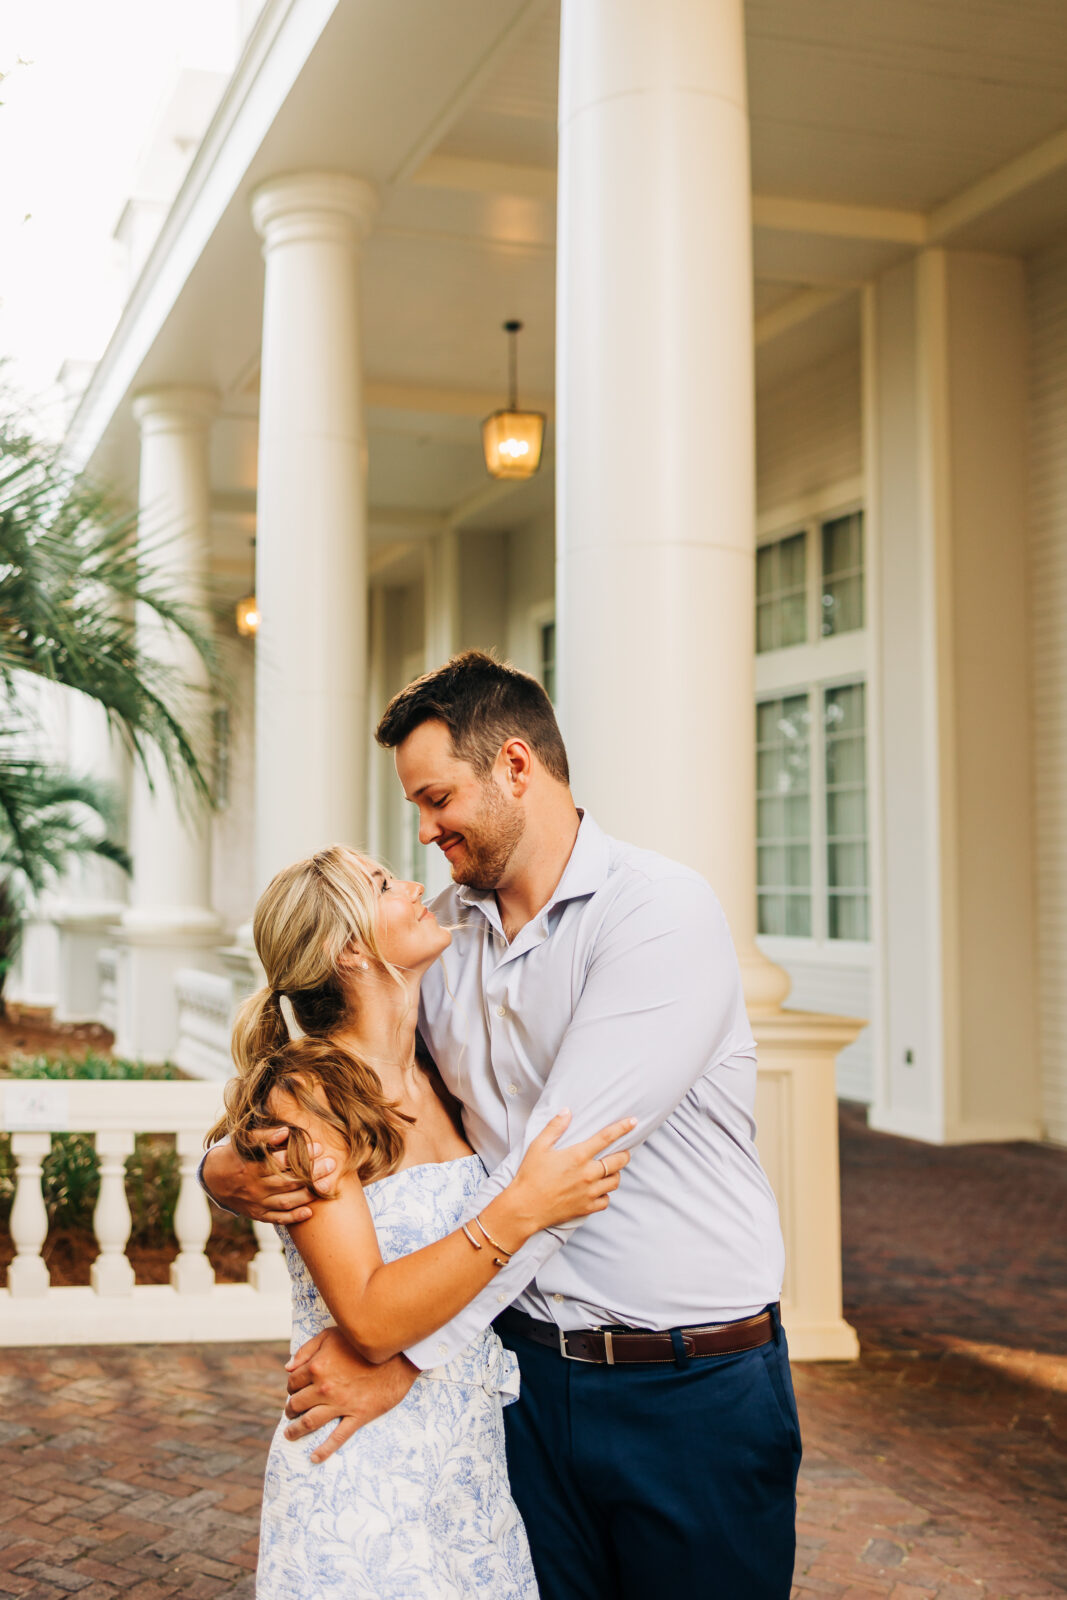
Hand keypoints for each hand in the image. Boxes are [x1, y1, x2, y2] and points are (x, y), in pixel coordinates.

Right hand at [202, 1128, 336, 1223]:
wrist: (214, 1179)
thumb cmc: (235, 1155)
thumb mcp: (244, 1142)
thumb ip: (264, 1136)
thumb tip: (286, 1132)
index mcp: (252, 1167)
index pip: (281, 1162)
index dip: (301, 1155)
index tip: (319, 1147)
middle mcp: (255, 1187)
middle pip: (288, 1182)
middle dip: (312, 1174)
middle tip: (331, 1164)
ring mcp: (257, 1203)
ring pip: (285, 1201)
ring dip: (308, 1194)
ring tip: (327, 1184)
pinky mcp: (257, 1214)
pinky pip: (277, 1218)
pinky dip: (293, 1217)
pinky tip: (310, 1212)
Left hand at [283, 1327, 418, 1462]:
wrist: (397, 1353)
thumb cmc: (361, 1342)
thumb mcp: (331, 1335)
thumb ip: (306, 1350)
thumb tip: (287, 1367)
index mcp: (317, 1367)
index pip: (293, 1382)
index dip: (291, 1387)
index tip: (294, 1390)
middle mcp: (324, 1388)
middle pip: (297, 1403)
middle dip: (290, 1409)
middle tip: (291, 1412)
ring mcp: (341, 1404)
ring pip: (310, 1422)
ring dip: (296, 1430)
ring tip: (290, 1434)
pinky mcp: (358, 1415)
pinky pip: (338, 1437)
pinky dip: (324, 1450)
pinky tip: (314, 1458)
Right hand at [502, 1110, 635, 1238]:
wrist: (525, 1208)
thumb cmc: (530, 1176)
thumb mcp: (538, 1146)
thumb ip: (555, 1127)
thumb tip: (567, 1111)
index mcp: (578, 1156)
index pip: (606, 1137)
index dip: (622, 1128)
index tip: (633, 1122)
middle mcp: (588, 1174)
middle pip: (618, 1161)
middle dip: (624, 1154)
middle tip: (623, 1151)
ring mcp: (589, 1192)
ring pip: (615, 1181)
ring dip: (615, 1174)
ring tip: (609, 1171)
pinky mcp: (587, 1208)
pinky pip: (606, 1200)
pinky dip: (605, 1194)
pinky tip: (599, 1190)